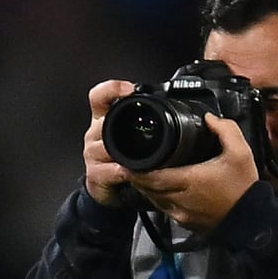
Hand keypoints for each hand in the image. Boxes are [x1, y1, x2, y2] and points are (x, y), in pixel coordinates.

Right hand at [83, 80, 135, 206]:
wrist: (111, 189)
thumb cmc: (124, 159)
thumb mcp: (132, 135)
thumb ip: (146, 122)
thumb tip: (185, 112)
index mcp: (105, 119)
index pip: (100, 97)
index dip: (111, 89)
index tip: (129, 89)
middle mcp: (96, 133)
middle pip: (103, 122)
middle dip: (121, 126)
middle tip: (140, 129)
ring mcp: (93, 153)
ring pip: (107, 148)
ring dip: (125, 153)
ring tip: (141, 158)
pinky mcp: (95, 173)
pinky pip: (109, 170)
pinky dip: (122, 172)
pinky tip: (131, 173)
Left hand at [129, 113, 258, 232]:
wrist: (252, 218)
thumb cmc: (244, 188)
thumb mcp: (240, 154)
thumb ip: (226, 131)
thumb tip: (209, 118)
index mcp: (188, 181)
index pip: (151, 177)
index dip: (136, 170)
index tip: (126, 162)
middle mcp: (180, 199)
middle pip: (147, 188)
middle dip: (136, 177)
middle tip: (128, 166)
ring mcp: (181, 213)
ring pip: (153, 200)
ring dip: (146, 188)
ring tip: (141, 175)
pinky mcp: (185, 222)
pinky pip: (164, 209)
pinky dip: (158, 199)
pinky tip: (160, 190)